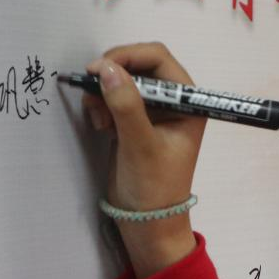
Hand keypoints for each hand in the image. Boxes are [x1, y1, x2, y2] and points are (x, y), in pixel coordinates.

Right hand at [83, 42, 204, 276]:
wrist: (146, 221)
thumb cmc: (154, 187)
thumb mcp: (141, 145)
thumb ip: (126, 105)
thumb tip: (106, 69)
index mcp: (188, 102)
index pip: (158, 59)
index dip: (127, 56)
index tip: (98, 68)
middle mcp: (173, 100)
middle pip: (138, 65)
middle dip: (113, 76)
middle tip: (90, 91)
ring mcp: (153, 110)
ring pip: (122, 80)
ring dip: (104, 92)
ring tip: (98, 119)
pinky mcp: (134, 121)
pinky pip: (114, 98)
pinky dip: (102, 105)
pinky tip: (100, 126)